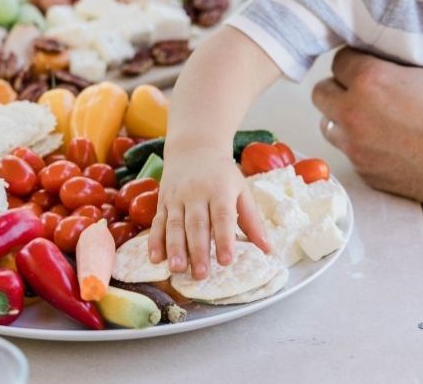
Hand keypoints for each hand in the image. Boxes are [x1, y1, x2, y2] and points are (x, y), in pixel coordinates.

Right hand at [148, 143, 269, 279]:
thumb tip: (267, 249)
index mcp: (220, 190)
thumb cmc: (222, 174)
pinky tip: (155, 258)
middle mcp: (196, 193)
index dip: (224, 239)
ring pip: (174, 224)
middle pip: (197, 224)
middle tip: (201, 274)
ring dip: (175, 248)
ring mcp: (177, 197)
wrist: (194, 147)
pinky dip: (155, 241)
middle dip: (198, 250)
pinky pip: (157, 221)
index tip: (226, 261)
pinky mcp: (163, 201)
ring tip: (177, 269)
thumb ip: (252, 221)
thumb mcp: (242, 190)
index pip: (222, 217)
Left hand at [311, 48, 422, 218]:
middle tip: (361, 89)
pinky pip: (349, 152)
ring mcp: (356, 148)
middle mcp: (354, 114)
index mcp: (370, 81)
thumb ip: (392, 66)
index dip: (355, 61)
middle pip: (321, 92)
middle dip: (339, 88)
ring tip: (369, 117)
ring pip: (328, 124)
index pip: (339, 60)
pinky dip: (360, 145)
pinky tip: (387, 143)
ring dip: (342, 117)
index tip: (367, 64)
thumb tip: (374, 61)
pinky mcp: (365, 172)